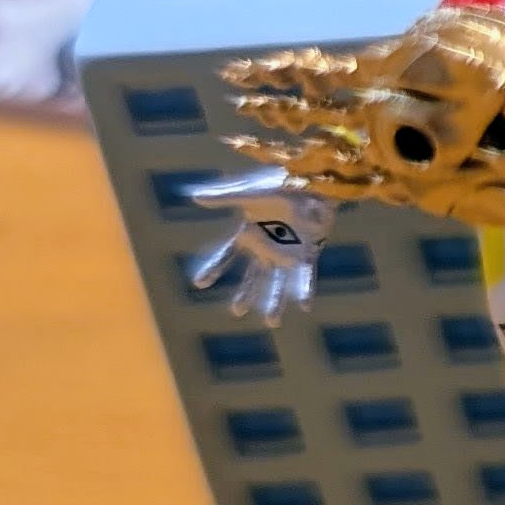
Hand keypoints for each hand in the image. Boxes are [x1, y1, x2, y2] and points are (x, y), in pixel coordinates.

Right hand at [184, 172, 332, 320]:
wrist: (310, 181)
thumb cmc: (280, 185)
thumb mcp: (249, 192)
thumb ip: (224, 197)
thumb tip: (194, 197)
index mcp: (249, 235)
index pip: (226, 257)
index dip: (213, 269)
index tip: (200, 283)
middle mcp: (267, 248)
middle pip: (253, 277)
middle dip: (246, 294)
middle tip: (237, 311)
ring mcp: (287, 253)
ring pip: (278, 282)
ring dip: (275, 301)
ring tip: (272, 322)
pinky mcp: (307, 252)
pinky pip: (304, 275)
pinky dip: (304, 290)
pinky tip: (305, 306)